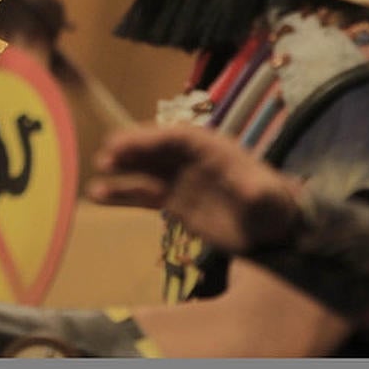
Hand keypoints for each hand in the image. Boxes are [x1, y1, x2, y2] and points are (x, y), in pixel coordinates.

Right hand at [87, 124, 302, 253]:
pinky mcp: (170, 200)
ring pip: (142, 169)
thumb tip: (250, 187)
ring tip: (97, 177)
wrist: (271, 231)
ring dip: (120, 171)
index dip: (149, 137)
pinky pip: (141, 194)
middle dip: (129, 150)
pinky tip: (98, 197)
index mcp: (208, 147)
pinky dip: (121, 194)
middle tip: (105, 157)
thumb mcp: (269, 198)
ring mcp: (176, 178)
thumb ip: (257, 191)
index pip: (174, 137)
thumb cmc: (271, 207)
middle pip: (153, 148)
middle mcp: (187, 158)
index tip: (126, 143)